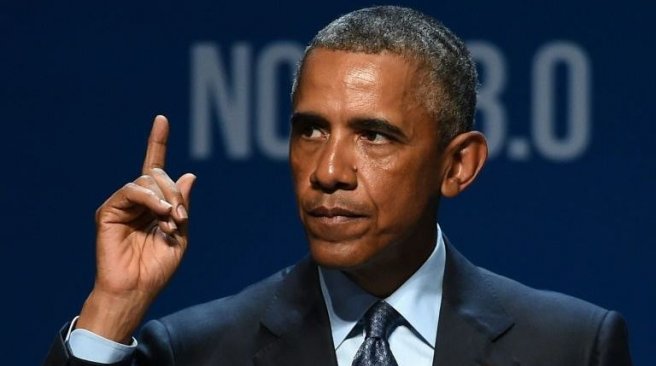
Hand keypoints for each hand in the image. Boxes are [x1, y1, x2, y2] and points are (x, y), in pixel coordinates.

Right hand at [77, 115, 195, 342]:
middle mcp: (137, 201)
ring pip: (147, 180)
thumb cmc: (157, 268)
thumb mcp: (181, 234)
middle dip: (176, 192)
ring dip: (166, 199)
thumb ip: (183, 205)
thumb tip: (190, 174)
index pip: (155, 168)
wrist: (137, 289)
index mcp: (154, 205)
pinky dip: (151, 199)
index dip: (157, 142)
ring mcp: (122, 204)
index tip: (161, 119)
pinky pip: (132, 190)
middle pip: (158, 174)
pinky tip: (161, 214)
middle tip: (180, 218)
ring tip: (171, 222)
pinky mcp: (108, 211)